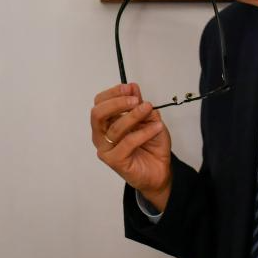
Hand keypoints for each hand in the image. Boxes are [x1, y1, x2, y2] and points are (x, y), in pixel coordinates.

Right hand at [91, 83, 172, 210]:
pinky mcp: (115, 161)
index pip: (99, 103)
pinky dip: (144, 132)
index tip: (130, 88)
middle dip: (117, 103)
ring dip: (134, 115)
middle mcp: (101, 135)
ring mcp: (106, 149)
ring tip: (148, 109)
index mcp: (106, 123)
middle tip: (135, 100)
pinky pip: (128, 142)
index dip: (113, 93)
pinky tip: (156, 127)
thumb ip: (139, 104)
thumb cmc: (151, 145)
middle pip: (98, 114)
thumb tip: (132, 87)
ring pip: (115, 127)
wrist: (160, 170)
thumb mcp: (149, 118)